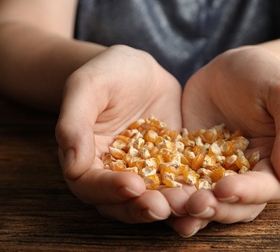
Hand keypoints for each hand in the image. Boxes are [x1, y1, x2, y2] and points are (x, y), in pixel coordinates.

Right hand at [55, 45, 182, 222]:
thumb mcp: (88, 87)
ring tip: (189, 204)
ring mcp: (143, 172)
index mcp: (85, 159)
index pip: (90, 184)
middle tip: (164, 208)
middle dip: (143, 207)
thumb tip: (71, 166)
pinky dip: (191, 190)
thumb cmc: (107, 73)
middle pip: (123, 202)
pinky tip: (208, 193)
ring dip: (170, 205)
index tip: (133, 186)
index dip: (109, 189)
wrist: (140, 70)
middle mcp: (112, 173)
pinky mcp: (168, 166)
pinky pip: (178, 182)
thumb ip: (74, 123)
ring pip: (153, 197)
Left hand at [168, 47, 279, 235]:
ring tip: (172, 209)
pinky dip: (170, 192)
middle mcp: (246, 174)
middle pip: (235, 204)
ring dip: (190, 209)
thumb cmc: (265, 75)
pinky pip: (180, 180)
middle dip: (216, 208)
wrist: (231, 67)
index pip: (266, 187)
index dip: (247, 193)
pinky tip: (154, 197)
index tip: (224, 189)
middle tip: (194, 205)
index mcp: (274, 162)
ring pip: (206, 199)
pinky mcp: (190, 161)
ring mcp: (216, 170)